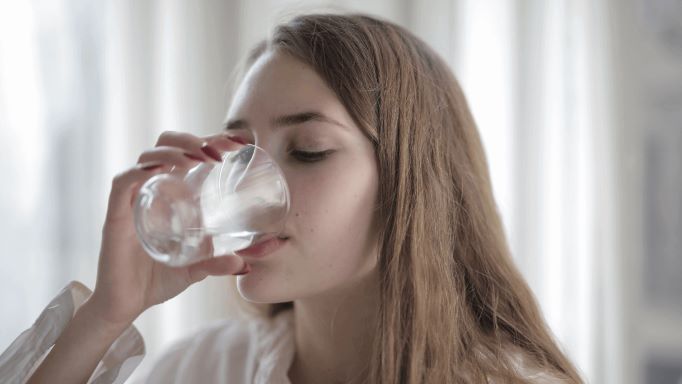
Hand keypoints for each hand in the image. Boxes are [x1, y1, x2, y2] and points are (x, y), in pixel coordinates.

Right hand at [86, 131, 247, 326]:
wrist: (125, 306)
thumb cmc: (157, 280)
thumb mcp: (197, 268)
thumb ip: (220, 263)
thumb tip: (247, 264)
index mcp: (171, 193)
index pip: (188, 153)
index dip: (210, 140)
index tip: (238, 143)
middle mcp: (152, 189)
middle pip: (166, 144)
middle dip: (192, 139)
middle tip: (219, 152)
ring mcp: (133, 200)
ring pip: (147, 156)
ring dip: (174, 150)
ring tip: (199, 159)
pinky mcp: (116, 215)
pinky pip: (124, 182)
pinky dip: (141, 170)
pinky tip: (162, 170)